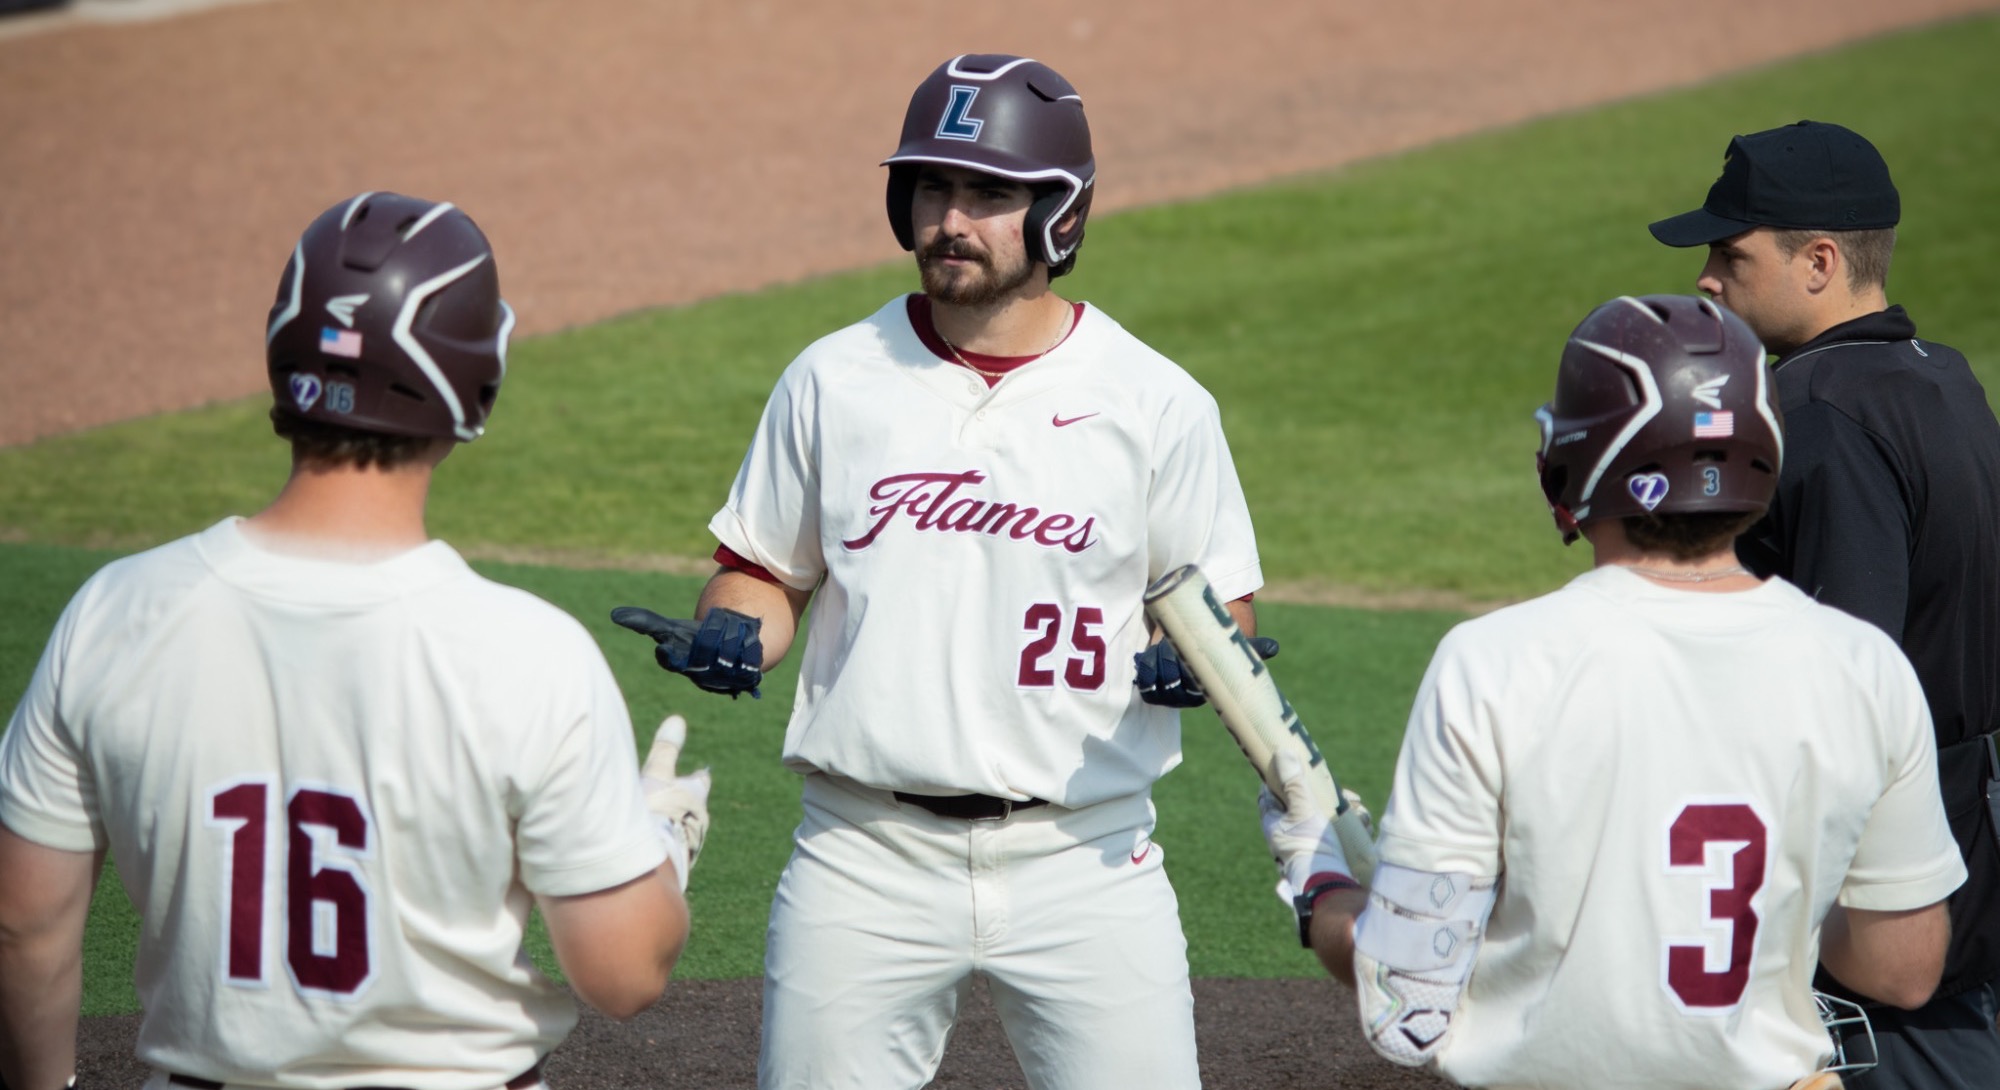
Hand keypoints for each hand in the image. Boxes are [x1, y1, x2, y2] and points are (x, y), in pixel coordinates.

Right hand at [611, 605, 763, 697]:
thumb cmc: (691, 638)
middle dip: (708, 637)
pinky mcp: (744, 678)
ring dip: (731, 640)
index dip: (668, 656)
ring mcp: (722, 679)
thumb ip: (645, 622)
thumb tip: (614, 614)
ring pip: (727, 658)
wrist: (725, 646)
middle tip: (711, 626)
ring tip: (733, 629)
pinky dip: (750, 649)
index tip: (665, 647)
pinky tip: (749, 641)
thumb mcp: (669, 628)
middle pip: (703, 653)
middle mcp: (698, 675)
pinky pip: (749, 664)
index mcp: (679, 664)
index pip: (669, 661)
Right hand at [641, 714, 710, 891]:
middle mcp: (698, 820)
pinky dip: (664, 845)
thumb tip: (677, 720)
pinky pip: (672, 851)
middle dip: (686, 804)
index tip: (697, 774)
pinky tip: (653, 848)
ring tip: (661, 827)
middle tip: (677, 801)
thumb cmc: (655, 811)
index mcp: (695, 795)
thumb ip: (666, 749)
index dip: (696, 778)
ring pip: (684, 830)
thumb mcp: (656, 774)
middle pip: (694, 808)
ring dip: (674, 827)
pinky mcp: (677, 864)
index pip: (700, 781)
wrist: (652, 862)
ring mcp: (689, 843)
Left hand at [1133, 634, 1278, 706]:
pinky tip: (1148, 656)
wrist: (1192, 646)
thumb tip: (1275, 647)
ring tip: (1161, 647)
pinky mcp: (1152, 689)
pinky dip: (1143, 670)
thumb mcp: (1232, 647)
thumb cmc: (1214, 647)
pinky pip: (1144, 686)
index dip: (1183, 674)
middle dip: (1166, 664)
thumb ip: (1253, 648)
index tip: (1183, 655)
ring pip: (1155, 686)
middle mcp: (1186, 697)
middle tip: (1170, 645)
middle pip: (1170, 688)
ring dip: (1154, 665)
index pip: (1190, 690)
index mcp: (1205, 691)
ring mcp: (1168, 694)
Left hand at [1258, 750, 1356, 903]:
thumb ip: (1293, 784)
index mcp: (1274, 822)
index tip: (1299, 766)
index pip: (1272, 792)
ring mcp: (1308, 841)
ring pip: (1327, 814)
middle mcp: (1288, 831)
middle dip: (1329, 796)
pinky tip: (1364, 824)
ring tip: (1360, 813)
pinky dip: (1352, 824)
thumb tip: (1282, 753)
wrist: (1330, 884)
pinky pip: (1339, 829)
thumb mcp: (1302, 810)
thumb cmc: (1311, 847)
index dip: (1285, 777)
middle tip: (1348, 796)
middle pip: (1306, 801)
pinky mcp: (1327, 849)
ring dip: (1345, 810)